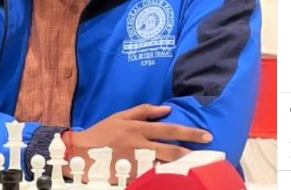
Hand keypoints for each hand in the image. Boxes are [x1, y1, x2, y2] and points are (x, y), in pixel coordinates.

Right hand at [70, 104, 212, 178]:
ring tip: (200, 169)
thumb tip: (167, 109)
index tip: (207, 136)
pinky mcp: (130, 176)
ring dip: (183, 168)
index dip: (189, 132)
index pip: (169, 129)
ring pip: (164, 166)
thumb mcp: (121, 116)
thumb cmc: (102, 133)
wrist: (80, 153)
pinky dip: (164, 179)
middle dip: (192, 152)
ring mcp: (135, 163)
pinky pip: (151, 178)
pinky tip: (177, 181)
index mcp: (138, 128)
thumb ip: (144, 111)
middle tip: (210, 155)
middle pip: (171, 150)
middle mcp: (140, 145)